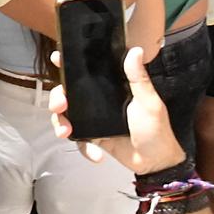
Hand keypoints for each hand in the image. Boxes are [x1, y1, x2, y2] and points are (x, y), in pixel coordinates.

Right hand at [48, 46, 185, 172]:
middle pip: (67, 93)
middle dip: (57, 98)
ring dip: (60, 122)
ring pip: (66, 115)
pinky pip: (78, 139)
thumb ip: (139, 79)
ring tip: (65, 132)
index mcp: (109, 87)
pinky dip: (84, 148)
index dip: (68, 63)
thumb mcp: (149, 103)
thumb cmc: (155, 129)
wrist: (156, 164)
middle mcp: (97, 100)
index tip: (58, 59)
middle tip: (59, 105)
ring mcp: (92, 119)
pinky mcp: (93, 137)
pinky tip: (96, 155)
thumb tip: (135, 50)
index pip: (85, 72)